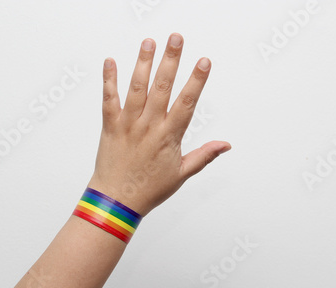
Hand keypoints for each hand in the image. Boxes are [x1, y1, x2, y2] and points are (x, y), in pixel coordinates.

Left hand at [87, 33, 230, 215]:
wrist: (116, 201)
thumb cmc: (149, 189)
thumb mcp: (182, 174)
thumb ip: (204, 156)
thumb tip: (226, 145)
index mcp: (169, 136)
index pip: (186, 103)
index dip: (196, 81)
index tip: (203, 62)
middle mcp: (149, 126)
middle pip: (161, 88)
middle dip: (170, 60)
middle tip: (175, 39)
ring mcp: (128, 124)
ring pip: (136, 89)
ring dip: (143, 63)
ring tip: (149, 42)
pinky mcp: (110, 126)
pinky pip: (109, 100)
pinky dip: (109, 80)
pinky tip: (110, 61)